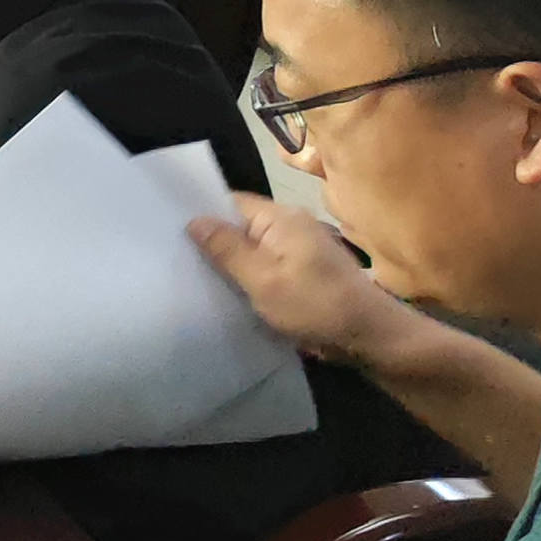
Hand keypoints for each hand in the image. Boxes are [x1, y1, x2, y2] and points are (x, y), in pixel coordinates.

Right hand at [192, 194, 419, 361]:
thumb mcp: (263, 280)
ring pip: (253, 249)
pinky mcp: (306, 272)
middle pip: (241, 226)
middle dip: (213, 242)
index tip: (169, 232)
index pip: (230, 203)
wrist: (371, 337)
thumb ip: (227, 249)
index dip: (201, 215)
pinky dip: (250, 277)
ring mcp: (302, 249)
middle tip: (176, 259)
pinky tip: (232, 293)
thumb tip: (194, 219)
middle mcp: (292, 226)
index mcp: (281, 218)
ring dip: (232, 264)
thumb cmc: (315, 305)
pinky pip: (268, 266)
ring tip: (196, 277)